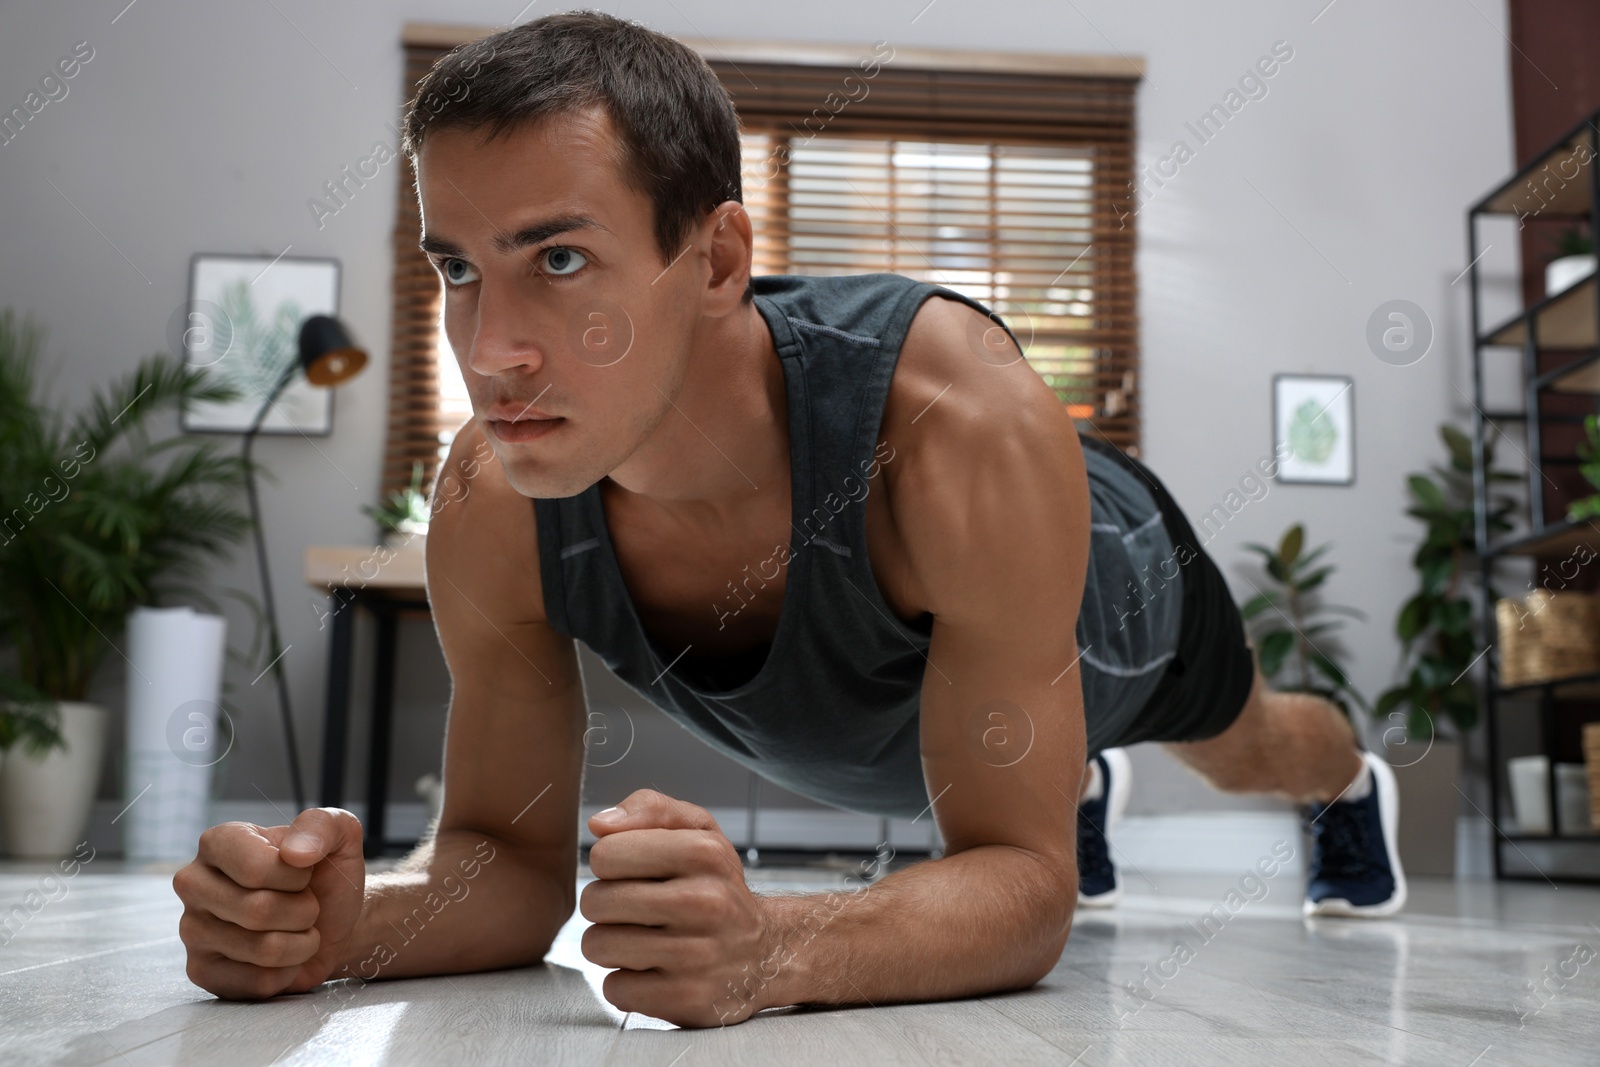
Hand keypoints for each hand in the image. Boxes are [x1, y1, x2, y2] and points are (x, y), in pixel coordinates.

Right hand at [173, 807, 365, 999]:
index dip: (296, 878)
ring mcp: (191, 929)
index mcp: (218, 841)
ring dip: (301, 942)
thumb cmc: (326, 875)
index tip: (304, 873)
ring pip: (263, 949)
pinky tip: (284, 956)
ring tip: (297, 928)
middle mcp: (193, 883)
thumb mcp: (338, 835)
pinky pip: (257, 982)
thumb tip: (294, 853)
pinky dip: (288, 971)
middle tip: (306, 905)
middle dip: (303, 911)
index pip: (254, 869)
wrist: (332, 921)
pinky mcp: (200, 971)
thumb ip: (321, 825)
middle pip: (257, 911)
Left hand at [580, 789, 775, 1026]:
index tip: (635, 873)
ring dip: (611, 945)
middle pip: (595, 902)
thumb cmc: (717, 887)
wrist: (766, 953)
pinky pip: (614, 989)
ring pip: (598, 946)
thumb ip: (650, 809)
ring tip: (642, 938)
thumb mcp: (699, 832)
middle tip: (636, 910)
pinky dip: (627, 982)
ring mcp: (697, 955)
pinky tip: (654, 971)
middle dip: (606, 906)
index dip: (611, 864)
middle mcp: (704, 902)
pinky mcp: (686, 999)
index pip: (605, 855)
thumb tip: (599, 824)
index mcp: (703, 852)